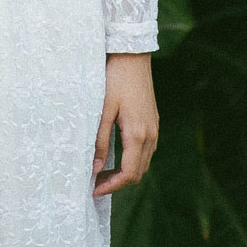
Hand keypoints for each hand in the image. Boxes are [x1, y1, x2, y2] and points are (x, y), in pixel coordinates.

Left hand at [92, 52, 157, 196]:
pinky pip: (146, 150)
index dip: (112, 186)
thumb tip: (95, 168)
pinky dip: (132, 160)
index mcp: (138, 134)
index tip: (93, 190)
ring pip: (143, 162)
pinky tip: (116, 156)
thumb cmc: (115, 79)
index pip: (129, 174)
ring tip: (103, 172)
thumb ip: (100, 140)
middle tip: (95, 183)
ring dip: (126, 172)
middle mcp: (150, 135)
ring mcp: (153, 128)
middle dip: (117, 182)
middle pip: (138, 172)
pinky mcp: (152, 121)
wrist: (132, 56)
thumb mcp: (102, 109)